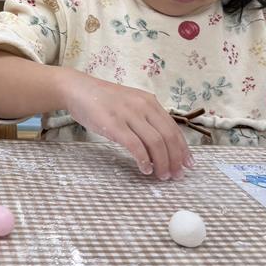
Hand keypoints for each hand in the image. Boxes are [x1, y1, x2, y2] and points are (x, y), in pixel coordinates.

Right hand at [61, 70, 192, 178]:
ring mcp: (128, 115)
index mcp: (149, 102)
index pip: (173, 128)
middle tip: (176, 175)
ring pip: (155, 142)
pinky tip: (145, 169)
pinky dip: (143, 159)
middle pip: (168, 137)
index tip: (188, 164)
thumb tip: (161, 143)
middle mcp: (143, 106)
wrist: (77, 89)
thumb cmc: (102, 99)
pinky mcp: (114, 124)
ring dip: (162, 162)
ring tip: (162, 176)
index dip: (183, 148)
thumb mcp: (130, 103)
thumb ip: (145, 118)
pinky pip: (135, 145)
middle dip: (176, 159)